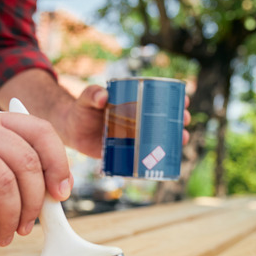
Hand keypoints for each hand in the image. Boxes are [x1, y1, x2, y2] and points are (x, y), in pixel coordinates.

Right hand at [0, 111, 71, 248]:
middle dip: (33, 204)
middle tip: (26, 227)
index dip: (58, 164)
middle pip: (26, 164)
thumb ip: (11, 169)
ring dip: (10, 220)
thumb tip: (50, 200)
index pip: (40, 132)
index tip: (59, 195)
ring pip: (3, 187)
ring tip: (3, 236)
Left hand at [61, 86, 191, 157]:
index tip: (183, 100)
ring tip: (183, 139)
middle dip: (178, 120)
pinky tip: (167, 161)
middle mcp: (137, 120)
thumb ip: (92, 94)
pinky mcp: (126, 152)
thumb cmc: (81, 109)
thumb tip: (103, 97)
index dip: (173, 98)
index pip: (157, 99)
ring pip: (159, 137)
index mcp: (132, 104)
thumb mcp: (87, 99)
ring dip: (174, 139)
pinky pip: (145, 156)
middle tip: (184, 120)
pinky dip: (157, 159)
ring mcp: (133, 137)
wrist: (71, 130)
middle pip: (163, 119)